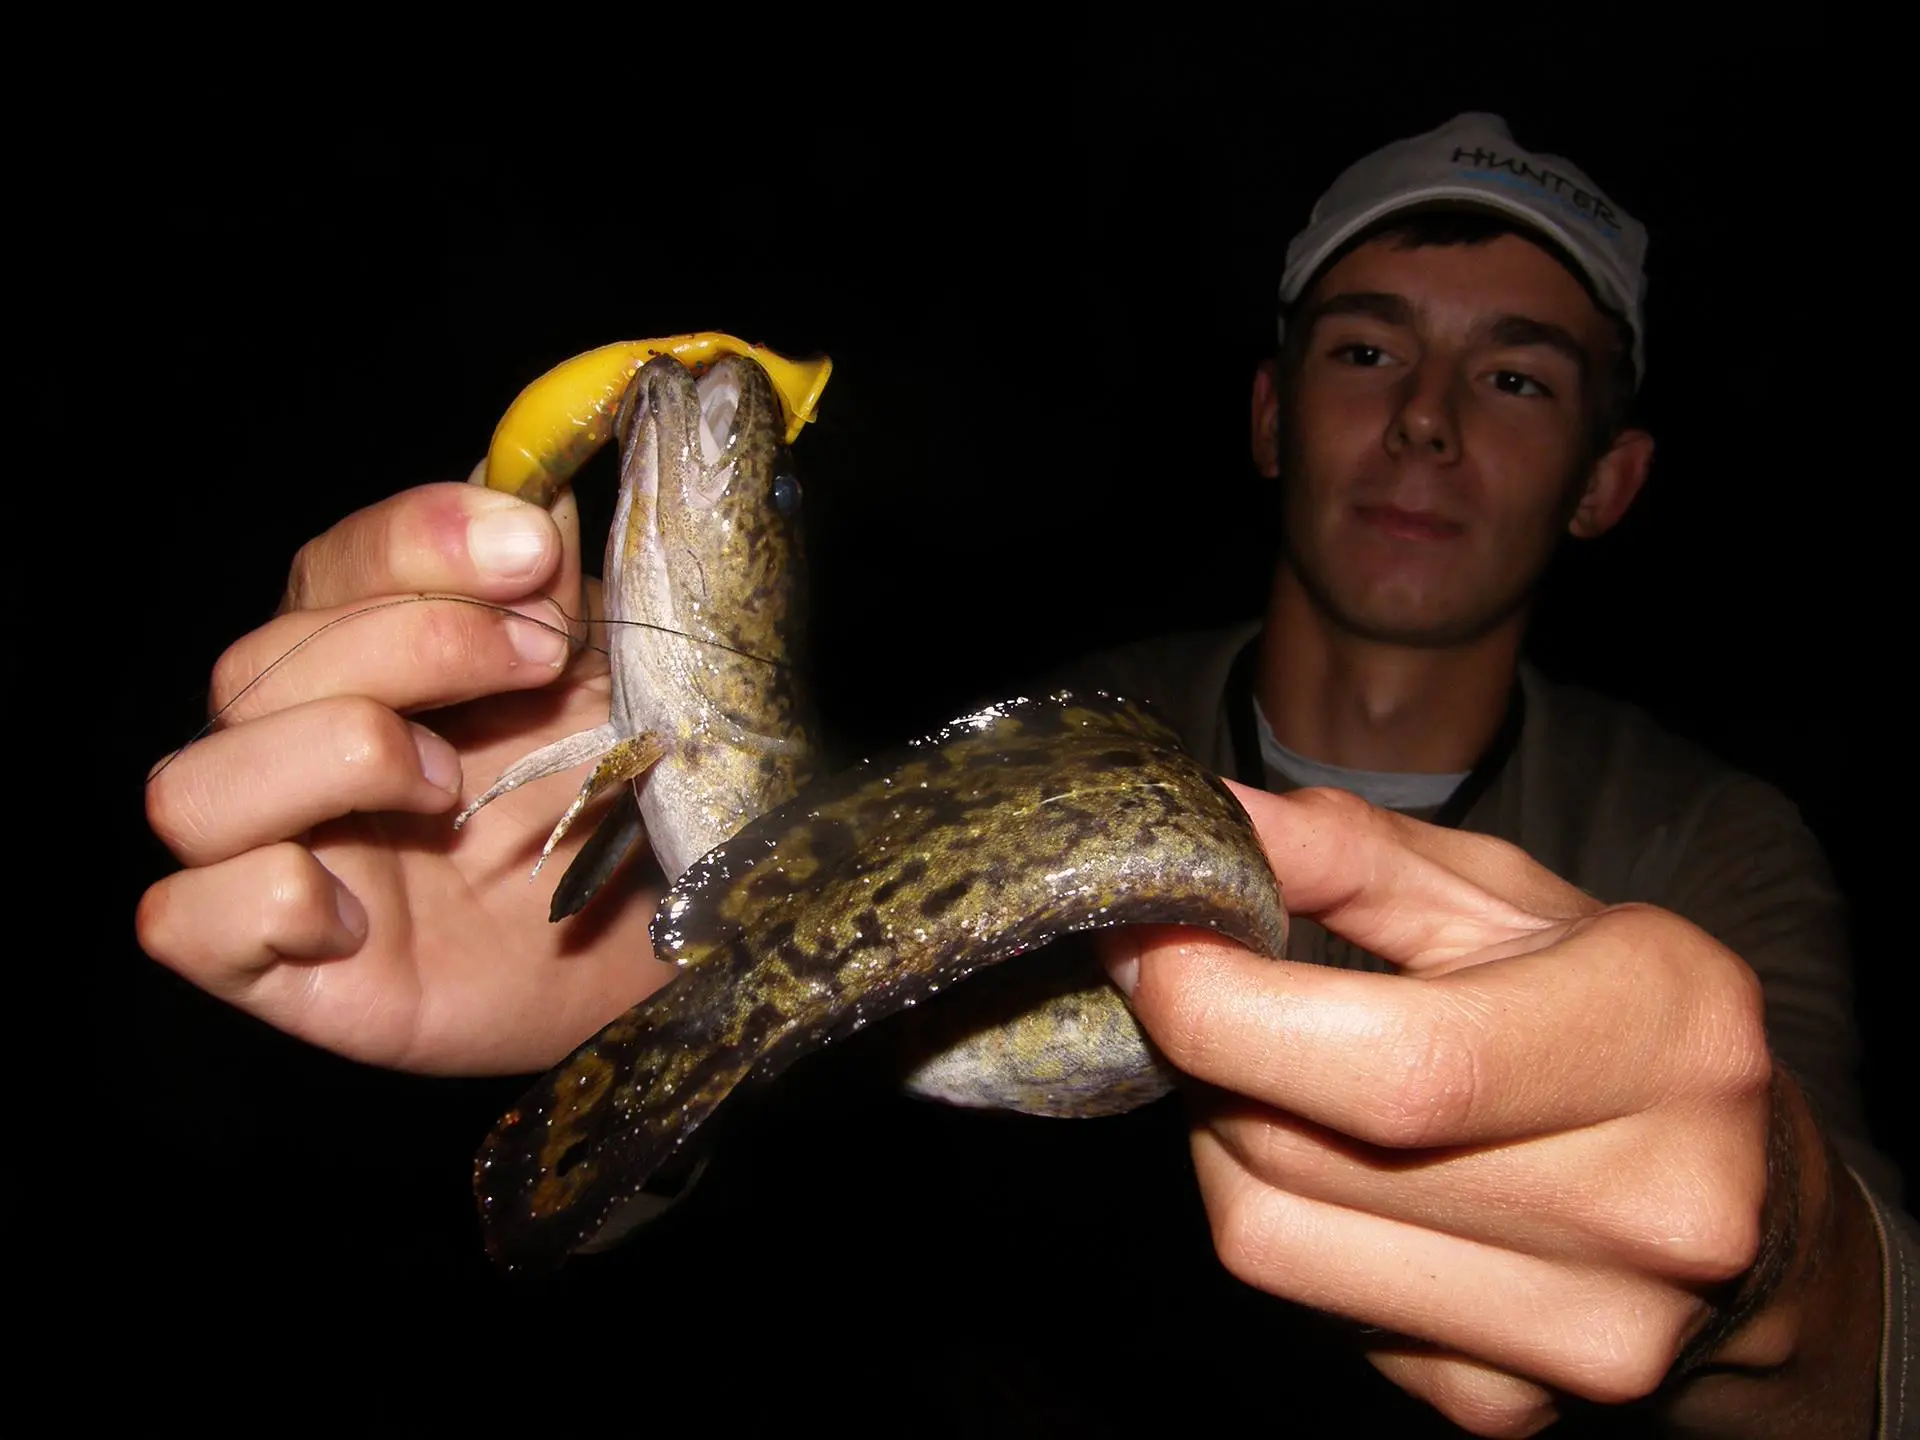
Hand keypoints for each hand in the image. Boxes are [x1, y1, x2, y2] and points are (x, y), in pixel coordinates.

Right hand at [138, 481, 675, 1075]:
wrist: (674, 927)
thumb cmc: (626, 790)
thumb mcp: (607, 665)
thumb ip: (552, 578)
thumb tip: (523, 492)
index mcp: (367, 658)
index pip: (330, 568)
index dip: (418, 541)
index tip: (534, 549)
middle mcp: (300, 747)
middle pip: (259, 664)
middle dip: (415, 641)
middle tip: (545, 657)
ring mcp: (284, 859)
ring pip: (193, 786)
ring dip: (335, 756)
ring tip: (450, 784)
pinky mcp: (286, 970)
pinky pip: (187, 920)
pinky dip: (267, 898)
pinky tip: (364, 911)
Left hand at [1099, 786, 1876, 1437]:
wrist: (1750, 1205)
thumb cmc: (1614, 1015)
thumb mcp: (1511, 900)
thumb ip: (1355, 856)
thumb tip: (1208, 823)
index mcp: (1664, 1034)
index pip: (1391, 1063)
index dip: (1222, 1005)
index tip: (1148, 939)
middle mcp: (1649, 1205)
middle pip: (1299, 1154)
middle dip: (1204, 1059)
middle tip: (1199, 994)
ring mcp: (1586, 1330)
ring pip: (1269, 1241)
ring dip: (1225, 1140)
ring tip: (1273, 1075)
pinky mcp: (1513, 1405)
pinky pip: (1305, 1307)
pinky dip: (1289, 1223)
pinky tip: (1345, 1172)